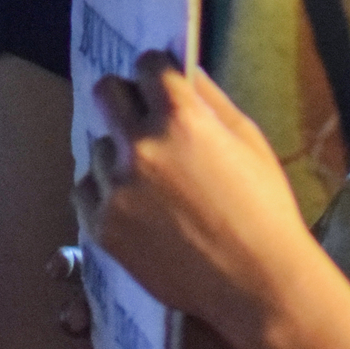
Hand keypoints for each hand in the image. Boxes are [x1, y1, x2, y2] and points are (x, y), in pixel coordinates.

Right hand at [54, 245, 277, 348]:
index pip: (95, 263)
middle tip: (71, 316)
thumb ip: (174, 234)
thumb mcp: (211, 252)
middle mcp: (139, 314)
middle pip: (86, 308)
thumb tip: (142, 199)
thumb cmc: (250, 290)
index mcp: (146, 275)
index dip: (70, 265)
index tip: (58, 268)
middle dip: (71, 311)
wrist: (287, 344)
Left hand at [73, 53, 316, 340]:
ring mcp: (117, 188)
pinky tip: (134, 206)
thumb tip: (183, 69)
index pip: (147, 65)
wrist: (258, 283)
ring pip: (98, 147)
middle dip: (126, 99)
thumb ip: (211, 98)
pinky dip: (105, 194)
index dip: (157, 72)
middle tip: (142, 120)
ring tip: (150, 182)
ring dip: (118, 155)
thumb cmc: (264, 209)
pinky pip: (85, 191)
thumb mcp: (249, 141)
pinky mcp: (102, 226)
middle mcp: (140, 146)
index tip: (161, 85)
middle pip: (108, 93)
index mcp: (181, 118)